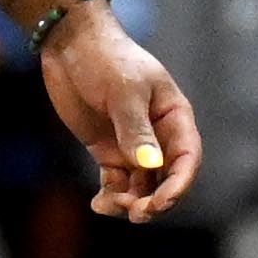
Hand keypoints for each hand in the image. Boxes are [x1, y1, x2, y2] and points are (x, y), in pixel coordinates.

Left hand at [41, 9, 200, 219]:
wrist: (70, 44)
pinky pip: (116, 183)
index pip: (187, 157)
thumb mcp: (123, 91)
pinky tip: (99, 204)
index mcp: (173, 116)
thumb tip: (149, 165)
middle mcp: (158, 135)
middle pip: (166, 178)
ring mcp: (132, 145)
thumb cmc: (106, 58)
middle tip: (135, 212)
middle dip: (155, 200)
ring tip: (110, 205)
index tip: (161, 203)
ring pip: (141, 186)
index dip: (179, 184)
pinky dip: (110, 196)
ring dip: (131, 202)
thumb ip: (136, 129)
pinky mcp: (108, 150)